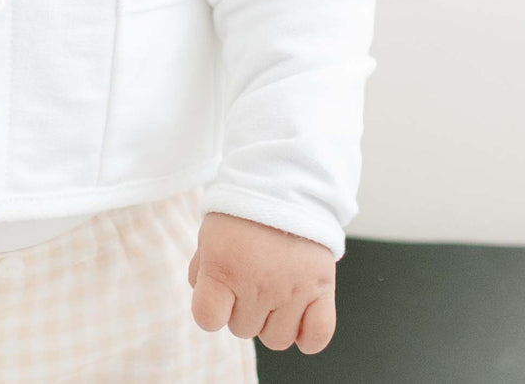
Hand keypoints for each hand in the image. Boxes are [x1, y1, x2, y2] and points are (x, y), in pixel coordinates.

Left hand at [188, 212, 336, 353]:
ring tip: (272, 292)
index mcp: (224, 267)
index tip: (216, 296)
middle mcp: (258, 283)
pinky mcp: (322, 288)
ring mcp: (292, 289)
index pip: (208, 319)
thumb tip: (209, 305)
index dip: (210, 310)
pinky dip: (307, 336)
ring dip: (271, 322)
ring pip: (276, 340)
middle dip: (241, 309)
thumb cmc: (242, 211)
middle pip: (242, 329)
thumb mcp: (209, 234)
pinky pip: (316, 337)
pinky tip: (298, 317)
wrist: (284, 184)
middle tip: (248, 279)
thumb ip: (203, 271)